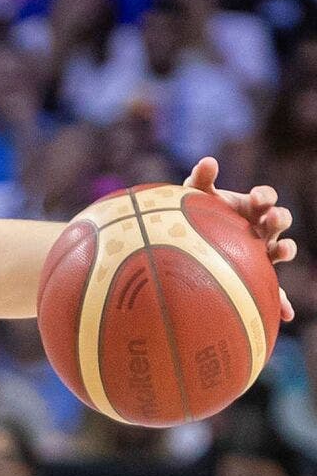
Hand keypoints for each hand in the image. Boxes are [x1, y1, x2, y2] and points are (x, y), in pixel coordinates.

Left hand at [184, 156, 296, 321]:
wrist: (189, 242)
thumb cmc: (195, 214)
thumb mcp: (195, 196)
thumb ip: (202, 179)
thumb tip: (208, 160)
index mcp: (250, 207)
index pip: (266, 198)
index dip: (265, 196)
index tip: (257, 198)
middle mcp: (261, 227)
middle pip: (279, 220)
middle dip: (279, 217)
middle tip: (271, 218)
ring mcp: (262, 251)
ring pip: (282, 249)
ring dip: (286, 248)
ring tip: (282, 251)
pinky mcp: (259, 274)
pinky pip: (273, 290)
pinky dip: (281, 302)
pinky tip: (286, 315)